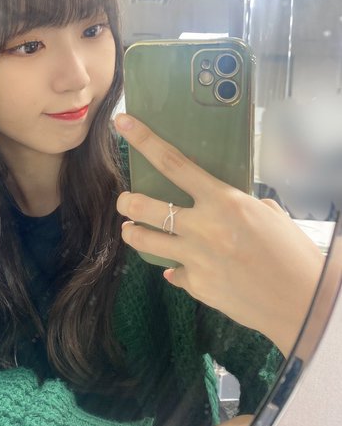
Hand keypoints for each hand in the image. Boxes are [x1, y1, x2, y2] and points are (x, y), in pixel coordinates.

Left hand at [115, 114, 323, 355]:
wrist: (303, 302)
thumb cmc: (292, 253)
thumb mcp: (267, 215)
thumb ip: (234, 205)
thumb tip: (217, 206)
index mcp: (223, 201)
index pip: (173, 163)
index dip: (144, 141)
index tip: (122, 124)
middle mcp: (203, 227)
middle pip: (144, 206)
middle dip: (126, 201)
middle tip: (124, 200)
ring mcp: (195, 258)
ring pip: (144, 240)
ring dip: (132, 232)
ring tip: (130, 229)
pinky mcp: (195, 285)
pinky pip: (174, 272)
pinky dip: (176, 269)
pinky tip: (182, 269)